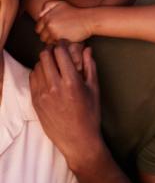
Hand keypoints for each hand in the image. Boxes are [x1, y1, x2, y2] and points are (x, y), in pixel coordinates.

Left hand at [29, 43, 100, 169]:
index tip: (65, 43)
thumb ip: (90, 66)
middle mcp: (54, 86)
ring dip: (45, 62)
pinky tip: (47, 75)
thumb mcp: (94, 88)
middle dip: (51, 50)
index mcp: (71, 82)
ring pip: (37, 67)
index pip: (60, 53)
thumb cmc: (90, 113)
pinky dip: (38, 73)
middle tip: (58, 51)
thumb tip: (87, 49)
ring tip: (53, 63)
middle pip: (45, 57)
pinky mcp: (35, 102)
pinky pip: (32, 79)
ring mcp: (42, 95)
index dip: (62, 44)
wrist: (77, 139)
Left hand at [36, 0, 93, 43]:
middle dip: (49, 36)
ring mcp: (53, 30)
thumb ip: (48, 6)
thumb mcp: (61, 4)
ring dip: (53, 41)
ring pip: (47, 41)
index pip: (38, 28)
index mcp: (47, 15)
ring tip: (63, 36)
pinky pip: (54, 45)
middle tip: (59, 34)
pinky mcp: (59, 38)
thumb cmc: (76, 13)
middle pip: (42, 36)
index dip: (46, 30)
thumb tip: (40, 15)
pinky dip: (59, 43)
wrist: (89, 19)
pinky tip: (65, 38)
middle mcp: (48, 22)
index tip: (54, 29)